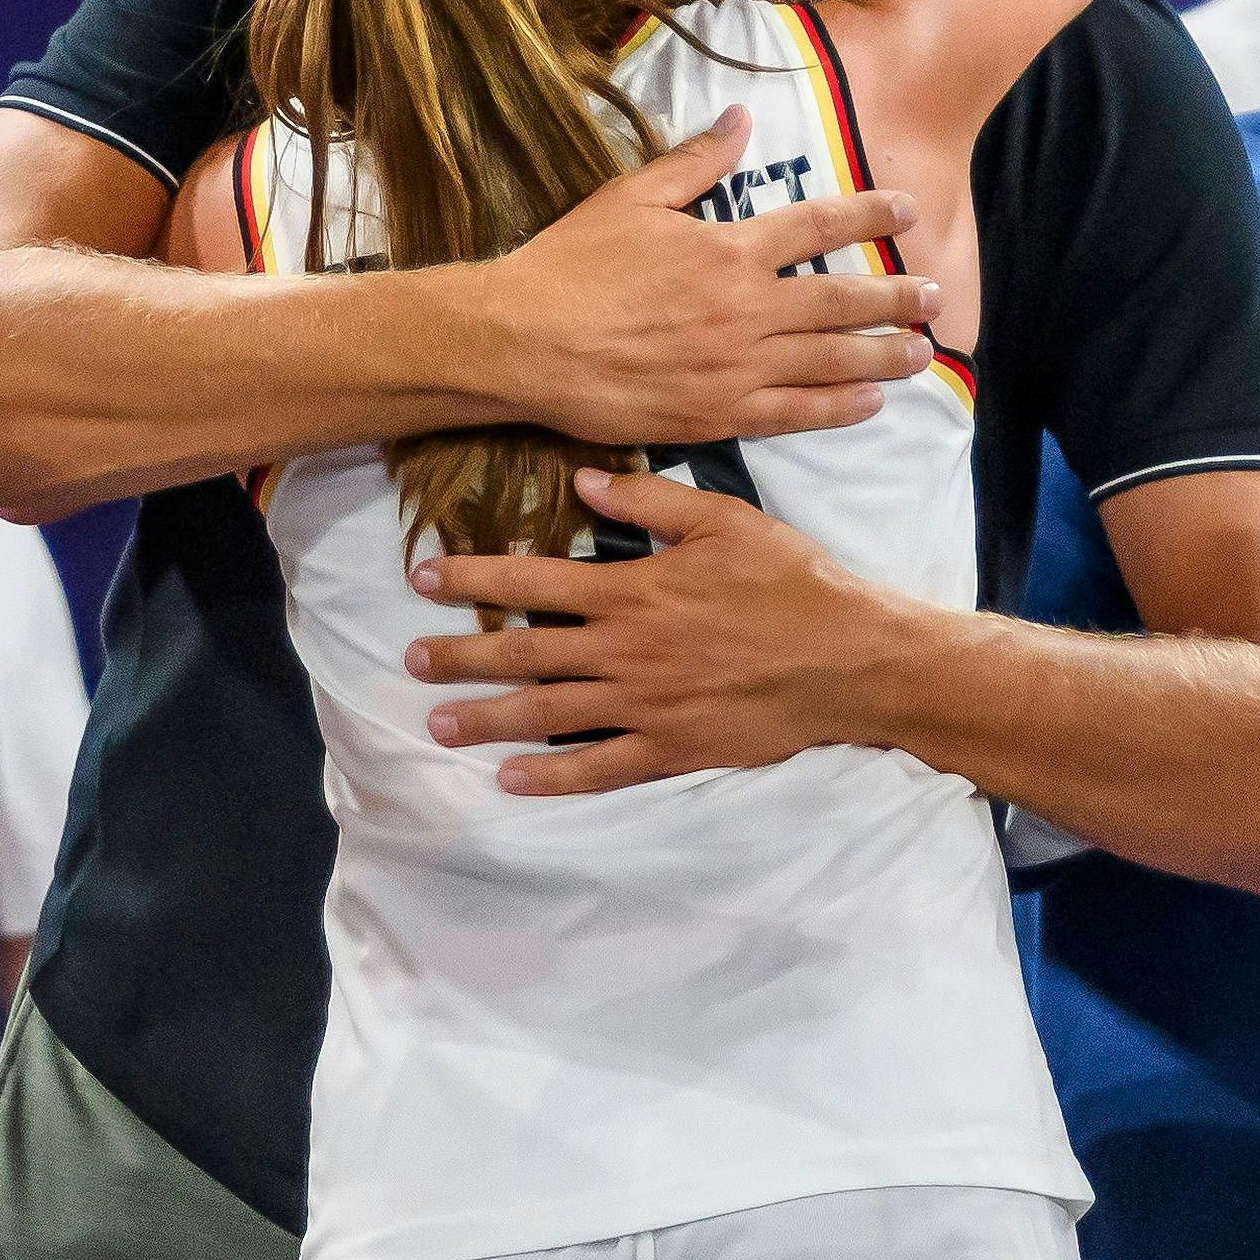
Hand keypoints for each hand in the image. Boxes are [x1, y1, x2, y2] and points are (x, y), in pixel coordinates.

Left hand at [404, 466, 922, 795]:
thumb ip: (652, 500)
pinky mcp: (670, 748)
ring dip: (486, 718)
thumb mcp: (726, 521)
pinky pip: (598, 767)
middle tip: (410, 659)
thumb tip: (583, 481)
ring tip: (437, 723)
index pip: (534, 580)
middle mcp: (625, 650)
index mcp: (634, 589)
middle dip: (461, 655)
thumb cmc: (791, 581)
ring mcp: (644, 705)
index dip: (473, 578)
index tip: (423, 578)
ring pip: (547, 713)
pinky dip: (550, 776)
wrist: (849, 658)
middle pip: (525, 651)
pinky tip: (509, 778)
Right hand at [476, 107, 943, 446]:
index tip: (908, 211)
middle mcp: (744, 307)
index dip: (869, 214)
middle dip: (895, 296)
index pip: (817, 224)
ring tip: (922, 351)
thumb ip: (694, 161)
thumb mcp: (631, 197)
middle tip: (937, 296)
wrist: (521, 341)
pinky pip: (793, 413)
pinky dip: (837, 407)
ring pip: (829, 359)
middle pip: (840, 299)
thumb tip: (741, 118)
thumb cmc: (570, 264)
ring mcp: (734, 366)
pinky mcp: (715, 415)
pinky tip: (871, 401)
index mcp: (727, 247)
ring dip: (883, 354)